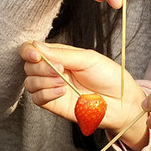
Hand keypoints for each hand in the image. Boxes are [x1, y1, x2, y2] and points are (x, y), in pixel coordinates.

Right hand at [20, 42, 146, 146]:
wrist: (122, 101)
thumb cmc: (109, 76)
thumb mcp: (87, 58)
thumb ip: (62, 53)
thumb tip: (37, 47)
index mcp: (59, 55)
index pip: (33, 49)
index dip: (28, 51)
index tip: (35, 55)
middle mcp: (52, 70)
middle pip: (28, 66)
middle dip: (41, 67)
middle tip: (60, 69)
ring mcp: (52, 87)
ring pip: (30, 82)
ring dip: (43, 81)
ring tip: (63, 82)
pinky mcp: (54, 104)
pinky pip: (37, 99)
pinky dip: (46, 94)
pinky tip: (61, 92)